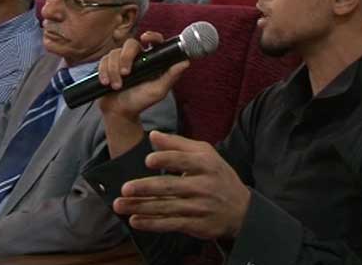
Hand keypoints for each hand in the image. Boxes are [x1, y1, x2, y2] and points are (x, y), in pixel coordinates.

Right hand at [98, 31, 188, 119]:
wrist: (120, 112)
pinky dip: (104, 72)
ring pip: (115, 53)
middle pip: (130, 44)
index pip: (153, 42)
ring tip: (117, 86)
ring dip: (114, 70)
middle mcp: (136, 57)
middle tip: (126, 74)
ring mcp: (120, 60)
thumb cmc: (141, 101)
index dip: (151, 36)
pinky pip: (103, 60)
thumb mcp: (158, 91)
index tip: (145, 38)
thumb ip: (171, 76)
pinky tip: (106, 83)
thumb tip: (185, 62)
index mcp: (151, 60)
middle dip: (126, 58)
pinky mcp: (107, 65)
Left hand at [113, 131, 250, 239]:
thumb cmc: (217, 175)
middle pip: (170, 187)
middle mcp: (203, 186)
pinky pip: (170, 224)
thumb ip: (178, 144)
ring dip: (141, 207)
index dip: (166, 160)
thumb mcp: (205, 154)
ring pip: (166, 207)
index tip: (148, 160)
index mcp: (205, 164)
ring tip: (119, 205)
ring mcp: (199, 207)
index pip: (183, 160)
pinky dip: (151, 224)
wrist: (242, 209)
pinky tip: (135, 221)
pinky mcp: (196, 225)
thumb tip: (153, 135)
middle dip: (146, 188)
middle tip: (125, 188)